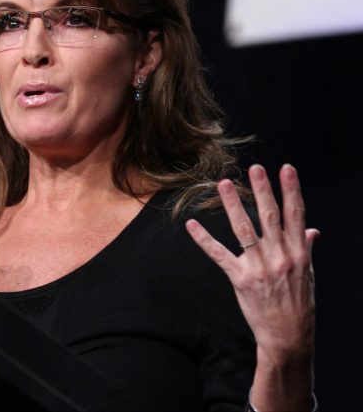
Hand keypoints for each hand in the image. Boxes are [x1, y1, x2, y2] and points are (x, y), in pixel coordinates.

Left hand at [185, 164, 316, 409]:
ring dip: (233, 206)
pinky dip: (204, 239)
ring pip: (244, 230)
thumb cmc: (299, 302)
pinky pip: (219, 255)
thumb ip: (305, 248)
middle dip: (263, 191)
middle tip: (255, 168)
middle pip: (270, 217)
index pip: (295, 215)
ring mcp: (260, 268)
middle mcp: (280, 257)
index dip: (291, 190)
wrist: (288, 335)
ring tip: (223, 184)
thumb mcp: (308, 274)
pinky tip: (191, 225)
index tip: (286, 169)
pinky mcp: (240, 279)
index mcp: (298, 252)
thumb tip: (311, 229)